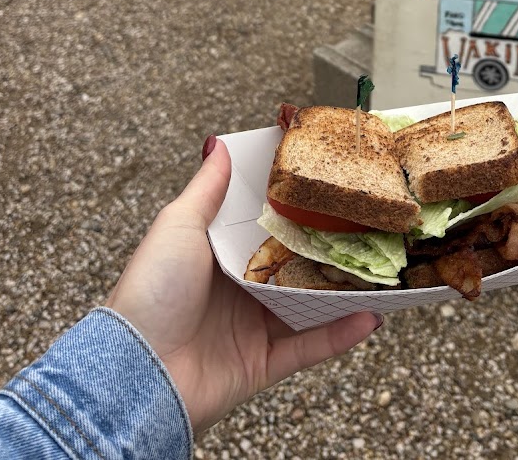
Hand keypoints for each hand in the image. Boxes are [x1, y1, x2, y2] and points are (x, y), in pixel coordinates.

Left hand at [106, 137, 380, 434]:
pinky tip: (371, 315)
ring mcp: (252, 326)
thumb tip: (218, 144)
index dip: (295, 208)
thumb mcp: (177, 226)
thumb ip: (207, 189)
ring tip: (381, 270)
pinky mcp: (262, 363)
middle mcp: (238, 289)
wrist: (136, 372)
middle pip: (294, 265)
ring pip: (310, 305)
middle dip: (330, 249)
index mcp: (219, 254)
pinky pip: (310, 346)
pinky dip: (341, 334)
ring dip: (344, 290)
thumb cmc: (150, 292)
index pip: (265, 227)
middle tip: (367, 226)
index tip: (328, 185)